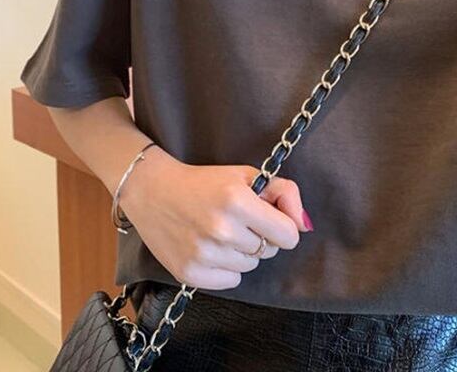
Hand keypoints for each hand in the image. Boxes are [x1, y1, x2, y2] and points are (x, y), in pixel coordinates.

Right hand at [118, 147, 312, 290]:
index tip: (267, 219)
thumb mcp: (245, 175)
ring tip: (218, 232)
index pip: (289, 236)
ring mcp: (204, 254)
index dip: (282, 227)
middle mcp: (222, 229)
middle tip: (235, 221)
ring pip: (249, 267)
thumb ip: (283, 192)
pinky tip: (208, 247)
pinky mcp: (190, 273)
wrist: (152, 191)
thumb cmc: (202, 182)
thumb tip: (304, 225)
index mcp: (237, 200)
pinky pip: (230, 282)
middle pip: (268, 252)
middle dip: (259, 237)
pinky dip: (224, 269)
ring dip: (240, 253)